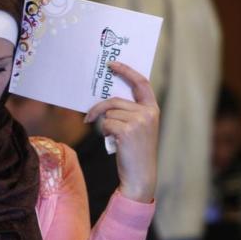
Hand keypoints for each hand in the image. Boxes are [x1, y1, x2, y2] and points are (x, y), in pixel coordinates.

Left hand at [84, 61, 158, 202]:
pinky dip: (104, 132)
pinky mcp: (127, 131)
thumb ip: (130, 112)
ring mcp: (139, 121)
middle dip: (99, 108)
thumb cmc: (135, 151)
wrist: (140, 175)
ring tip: (112, 137)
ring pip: (109, 113)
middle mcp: (148, 113)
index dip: (126, 71)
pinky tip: (112, 141)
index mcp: (153, 109)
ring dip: (104, 125)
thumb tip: (107, 101)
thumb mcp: (139, 128)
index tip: (112, 64)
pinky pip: (106, 124)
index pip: (141, 83)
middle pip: (115, 100)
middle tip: (88, 117)